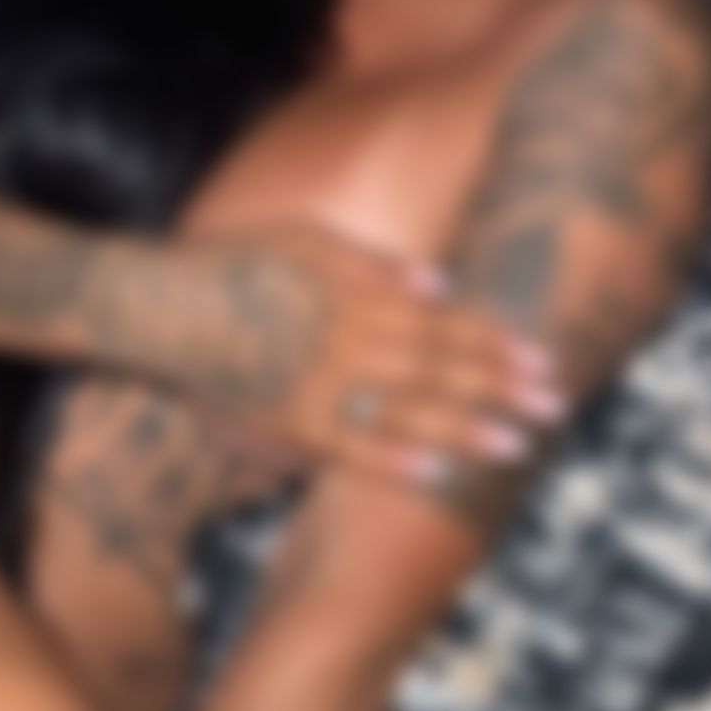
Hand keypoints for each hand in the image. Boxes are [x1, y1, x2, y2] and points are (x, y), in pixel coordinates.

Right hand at [148, 222, 562, 488]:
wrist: (155, 304)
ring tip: (514, 446)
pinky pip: (343, 445)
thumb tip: (439, 280)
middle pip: (437, 364)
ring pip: (402, 406)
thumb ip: (371, 262)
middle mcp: (344, 336)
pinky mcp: (282, 420)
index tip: (540, 359)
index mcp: (354, 292)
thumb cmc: (227, 263)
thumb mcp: (301, 239)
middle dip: (499, 386)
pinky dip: (389, 458)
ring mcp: (315, 381)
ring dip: (463, 426)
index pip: (440, 320)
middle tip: (555, 406)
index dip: (493, 341)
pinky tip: (432, 471)